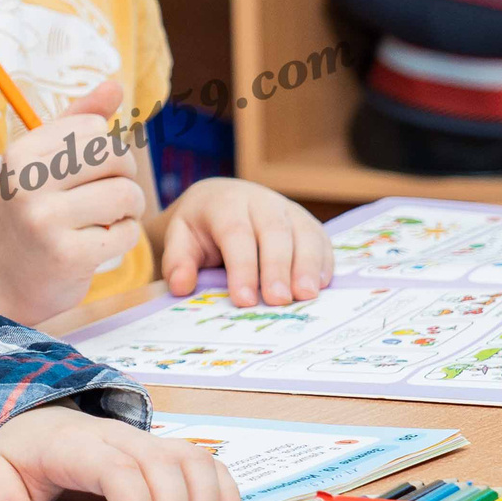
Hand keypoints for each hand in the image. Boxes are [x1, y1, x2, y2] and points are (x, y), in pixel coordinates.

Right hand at [0, 79, 145, 325]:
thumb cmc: (28, 213)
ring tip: (109, 219)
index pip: (94, 129)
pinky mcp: (67, 256)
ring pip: (126, 195)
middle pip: (115, 156)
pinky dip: (123, 238)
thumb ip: (76, 121)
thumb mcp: (39, 162)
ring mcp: (45, 221)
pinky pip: (125, 234)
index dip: (106, 148)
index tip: (92, 171)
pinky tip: (101, 244)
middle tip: (113, 194)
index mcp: (20, 154)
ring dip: (129, 210)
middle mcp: (27, 183)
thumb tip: (115, 85)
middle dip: (126, 176)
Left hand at [0, 404, 237, 500]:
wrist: (35, 422)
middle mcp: (120, 437)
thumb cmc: (21, 454)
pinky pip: (207, 464)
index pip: (116, 467)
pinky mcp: (166, 454)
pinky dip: (225, 494)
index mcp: (76, 444)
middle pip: (163, 464)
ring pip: (193, 460)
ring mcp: (148, 442)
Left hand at [160, 177, 332, 305]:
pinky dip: (324, 262)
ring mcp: (288, 210)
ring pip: (303, 233)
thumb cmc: (201, 226)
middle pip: (274, 233)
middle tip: (278, 301)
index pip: (236, 234)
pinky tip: (321, 286)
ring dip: (307, 266)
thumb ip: (178, 262)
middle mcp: (261, 202)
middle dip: (277, 268)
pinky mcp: (307, 222)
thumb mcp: (180, 238)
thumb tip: (181, 286)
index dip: (242, 267)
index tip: (244, 299)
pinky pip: (321, 239)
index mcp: (226, 204)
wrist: (222, 200)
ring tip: (306, 296)